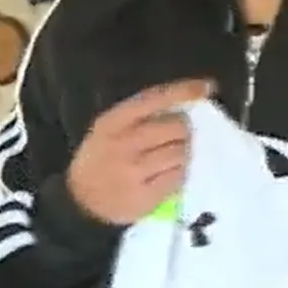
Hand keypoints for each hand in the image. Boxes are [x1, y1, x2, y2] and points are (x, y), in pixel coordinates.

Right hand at [66, 79, 212, 224]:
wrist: (80, 201)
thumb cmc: (101, 158)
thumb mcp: (108, 129)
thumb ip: (140, 116)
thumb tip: (186, 104)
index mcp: (114, 121)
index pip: (155, 98)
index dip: (183, 91)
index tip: (207, 87)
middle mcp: (123, 143)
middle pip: (176, 127)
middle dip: (184, 131)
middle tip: (177, 138)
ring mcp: (134, 171)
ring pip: (181, 153)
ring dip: (183, 154)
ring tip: (170, 159)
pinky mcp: (145, 196)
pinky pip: (178, 177)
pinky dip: (179, 174)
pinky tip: (168, 175)